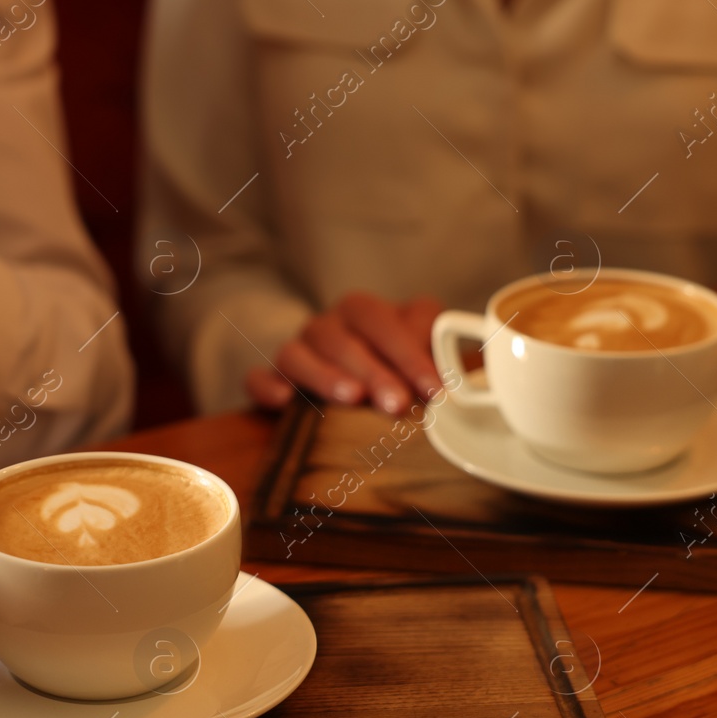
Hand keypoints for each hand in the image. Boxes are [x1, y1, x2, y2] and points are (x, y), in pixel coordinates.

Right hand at [246, 293, 444, 413]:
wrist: (354, 390)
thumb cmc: (395, 372)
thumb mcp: (421, 356)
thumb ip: (435, 352)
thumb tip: (459, 374)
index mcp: (363, 313)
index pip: (383, 321)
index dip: (410, 354)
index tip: (436, 390)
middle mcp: (327, 327)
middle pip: (342, 338)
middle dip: (373, 370)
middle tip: (398, 404)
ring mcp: (296, 351)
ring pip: (298, 352)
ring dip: (325, 374)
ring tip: (352, 399)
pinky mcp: (272, 379)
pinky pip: (258, 378)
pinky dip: (268, 386)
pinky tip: (284, 402)